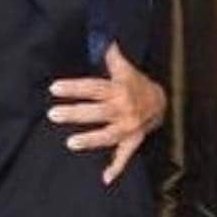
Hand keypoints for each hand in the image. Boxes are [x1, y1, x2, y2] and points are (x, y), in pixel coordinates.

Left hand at [48, 42, 165, 184]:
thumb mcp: (125, 69)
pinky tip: (105, 179)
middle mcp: (124, 109)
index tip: (55, 88)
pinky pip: (125, 156)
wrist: (163, 103)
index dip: (74, 87)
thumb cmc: (137, 84)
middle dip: (76, 113)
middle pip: (97, 111)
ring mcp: (129, 128)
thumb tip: (104, 37)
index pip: (93, 88)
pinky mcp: (133, 141)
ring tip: (71, 143)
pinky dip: (116, 168)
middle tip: (53, 114)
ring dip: (91, 140)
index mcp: (119, 90)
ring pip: (108, 135)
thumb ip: (112, 56)